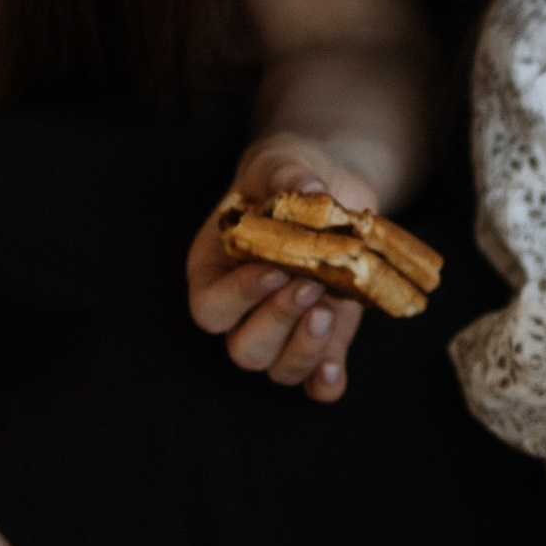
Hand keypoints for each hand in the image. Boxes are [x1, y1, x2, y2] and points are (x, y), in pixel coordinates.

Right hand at [184, 134, 378, 404]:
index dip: (239, 298)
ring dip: (304, 349)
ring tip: (328, 309)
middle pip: (244, 349)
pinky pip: (315, 383)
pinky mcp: (323, 338)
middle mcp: (243, 310)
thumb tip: (310, 189)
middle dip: (277, 323)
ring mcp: (284, 330)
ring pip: (278, 369)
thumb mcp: (282, 163)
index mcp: (215, 271)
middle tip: (311, 285)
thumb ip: (287, 174)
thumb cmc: (288, 174)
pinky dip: (324, 382)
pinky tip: (334, 370)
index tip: (275, 270)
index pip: (211, 308)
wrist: (328, 186)